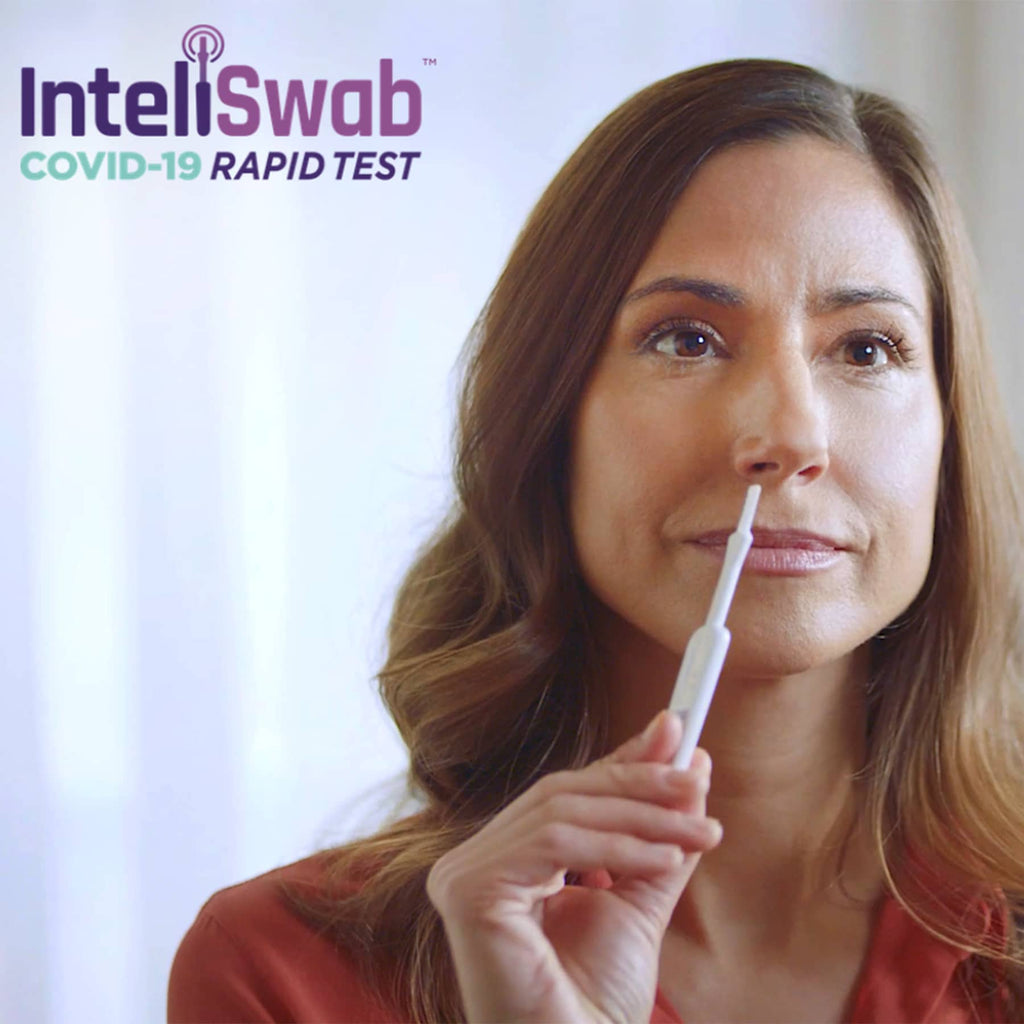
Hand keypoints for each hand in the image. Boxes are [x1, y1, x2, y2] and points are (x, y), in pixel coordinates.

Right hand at [425, 709, 720, 1022]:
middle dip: (637, 780)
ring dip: (641, 813)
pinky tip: (667, 856)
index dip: (620, 762)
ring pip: (561, 812)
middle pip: (562, 793)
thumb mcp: (640, 899)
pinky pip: (553, 843)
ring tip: (700, 829)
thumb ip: (658, 834)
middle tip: (696, 778)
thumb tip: (691, 763)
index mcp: (507, 862)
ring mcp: (464, 873)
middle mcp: (477, 861)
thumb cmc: (597, 1002)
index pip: (565, 794)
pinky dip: (619, 844)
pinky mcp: (469, 889)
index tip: (674, 734)